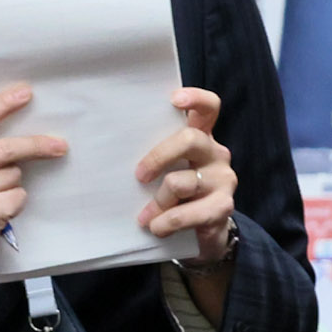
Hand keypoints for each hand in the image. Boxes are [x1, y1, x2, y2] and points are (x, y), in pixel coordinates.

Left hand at [135, 88, 237, 259]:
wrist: (203, 232)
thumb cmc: (175, 194)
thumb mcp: (165, 170)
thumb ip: (153, 156)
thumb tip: (106, 150)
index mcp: (201, 137)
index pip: (208, 107)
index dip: (195, 98)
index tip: (174, 99)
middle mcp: (216, 153)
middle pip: (190, 139)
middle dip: (158, 156)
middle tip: (139, 176)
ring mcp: (223, 179)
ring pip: (182, 182)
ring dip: (158, 201)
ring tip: (144, 217)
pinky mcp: (224, 206)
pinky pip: (191, 212)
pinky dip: (169, 221)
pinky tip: (157, 227)